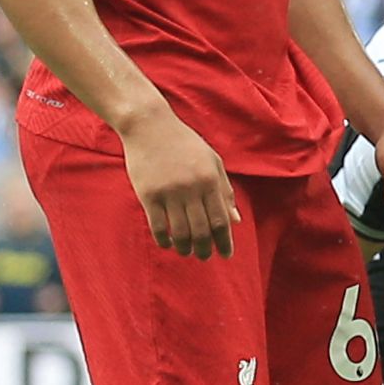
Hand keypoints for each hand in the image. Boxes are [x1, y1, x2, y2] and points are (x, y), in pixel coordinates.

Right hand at [120, 106, 239, 258]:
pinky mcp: (148, 194)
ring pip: (180, 232)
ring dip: (185, 248)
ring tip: (187, 252)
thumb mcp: (212, 162)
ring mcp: (169, 192)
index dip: (224, 241)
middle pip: (202, 230)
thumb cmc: (185, 144)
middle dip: (205, 249)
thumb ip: (225, 191)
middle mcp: (192, 188)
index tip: (226, 255)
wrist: (150, 126)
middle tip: (205, 257)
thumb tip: (235, 220)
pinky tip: (168, 244)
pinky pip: (158, 226)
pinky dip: (164, 240)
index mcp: (211, 180)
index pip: (221, 220)